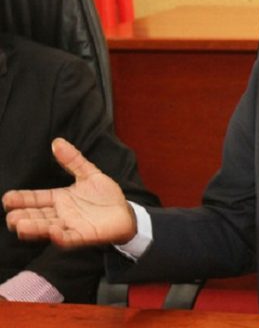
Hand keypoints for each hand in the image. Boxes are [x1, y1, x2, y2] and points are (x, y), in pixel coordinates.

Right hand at [2, 138, 136, 247]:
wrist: (126, 213)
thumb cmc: (105, 196)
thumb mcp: (89, 174)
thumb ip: (73, 160)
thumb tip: (57, 142)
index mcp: (61, 199)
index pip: (37, 199)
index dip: (23, 199)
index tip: (7, 198)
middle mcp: (62, 214)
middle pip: (38, 216)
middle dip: (24, 216)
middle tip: (11, 218)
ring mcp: (72, 226)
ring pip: (49, 228)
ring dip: (35, 228)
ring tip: (20, 226)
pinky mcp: (84, 236)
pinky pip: (70, 238)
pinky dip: (61, 237)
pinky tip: (53, 232)